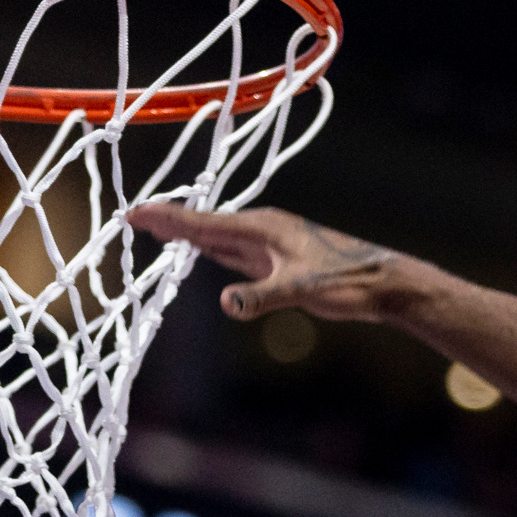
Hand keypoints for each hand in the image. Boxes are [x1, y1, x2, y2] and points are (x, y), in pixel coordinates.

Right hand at [126, 205, 434, 321]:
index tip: (134, 213)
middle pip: (204, 224)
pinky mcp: (278, 259)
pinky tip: (205, 250)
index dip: (166, 219)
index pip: (203, 222)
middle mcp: (262, 229)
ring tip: (160, 230)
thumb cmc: (347, 282)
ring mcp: (270, 243)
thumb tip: (228, 303)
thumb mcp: (302, 290)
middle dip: (169, 222)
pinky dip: (212, 248)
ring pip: (219, 236)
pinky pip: (235, 250)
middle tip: (135, 218)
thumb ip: (263, 296)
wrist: (383, 283)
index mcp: (262, 228)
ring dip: (189, 234)